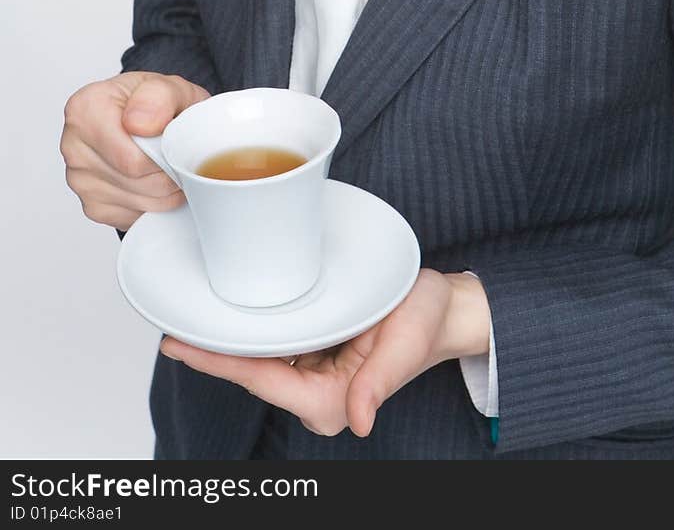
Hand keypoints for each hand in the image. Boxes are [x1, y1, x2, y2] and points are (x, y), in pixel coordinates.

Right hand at [60, 71, 210, 230]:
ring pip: (138, 202)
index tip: (175, 143)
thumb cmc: (156, 104)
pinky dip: (152, 204)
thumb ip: (159, 97)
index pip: (133, 159)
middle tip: (180, 156)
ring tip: (169, 166)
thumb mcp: (169, 87)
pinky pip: (133, 216)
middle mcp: (73, 145)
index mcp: (85, 109)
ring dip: (164, 192)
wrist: (150, 117)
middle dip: (168, 175)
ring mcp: (78, 179)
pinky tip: (153, 180)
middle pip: (136, 182)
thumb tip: (139, 123)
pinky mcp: (91, 205)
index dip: (165, 157)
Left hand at [158, 268, 490, 437]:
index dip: (217, 364)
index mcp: (331, 400)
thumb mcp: (406, 343)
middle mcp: (317, 393)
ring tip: (193, 315)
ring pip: (259, 358)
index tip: (179, 347)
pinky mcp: (317, 354)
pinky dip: (253, 329)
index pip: (260, 380)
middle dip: (214, 352)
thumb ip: (379, 383)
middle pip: (251, 371)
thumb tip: (359, 422)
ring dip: (231, 339)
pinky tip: (232, 313)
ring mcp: (314, 375)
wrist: (445, 308)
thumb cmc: (426, 321)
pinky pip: (276, 343)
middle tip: (172, 326)